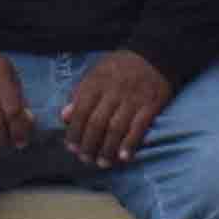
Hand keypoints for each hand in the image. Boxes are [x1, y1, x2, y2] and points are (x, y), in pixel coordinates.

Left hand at [60, 51, 170, 165]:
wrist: (154, 55)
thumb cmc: (120, 67)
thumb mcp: (96, 73)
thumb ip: (79, 94)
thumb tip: (63, 116)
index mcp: (96, 82)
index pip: (81, 110)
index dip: (74, 131)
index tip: (71, 147)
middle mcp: (113, 91)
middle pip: (97, 122)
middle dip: (89, 144)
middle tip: (85, 159)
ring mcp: (133, 99)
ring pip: (116, 128)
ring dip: (107, 149)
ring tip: (102, 163)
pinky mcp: (150, 105)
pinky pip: (139, 127)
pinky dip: (130, 143)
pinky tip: (123, 157)